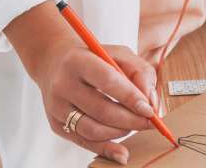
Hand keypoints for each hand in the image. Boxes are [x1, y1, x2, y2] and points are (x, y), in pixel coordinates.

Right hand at [34, 41, 158, 162]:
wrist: (54, 62)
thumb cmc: (93, 57)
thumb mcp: (118, 53)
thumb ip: (140, 72)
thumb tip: (151, 103)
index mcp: (79, 60)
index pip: (108, 81)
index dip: (131, 98)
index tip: (149, 110)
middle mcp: (64, 84)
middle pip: (101, 110)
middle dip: (130, 120)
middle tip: (148, 123)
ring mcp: (57, 106)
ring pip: (92, 129)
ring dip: (120, 132)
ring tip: (134, 126)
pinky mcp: (56, 124)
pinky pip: (84, 141)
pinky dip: (106, 149)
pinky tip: (121, 153)